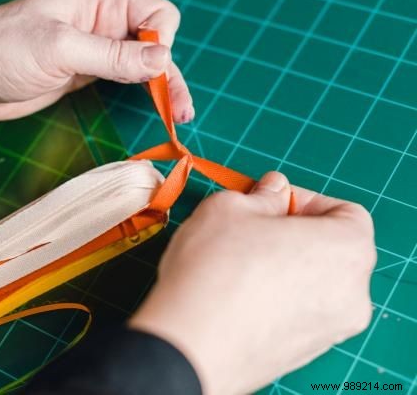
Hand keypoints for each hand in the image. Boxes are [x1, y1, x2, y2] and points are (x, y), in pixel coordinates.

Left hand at [0, 0, 193, 121]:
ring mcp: (99, 49)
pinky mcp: (90, 73)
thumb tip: (164, 60)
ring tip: (180, 114)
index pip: (156, 13)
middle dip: (170, 71)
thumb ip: (112, 56)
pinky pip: (127, 80)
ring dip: (164, 86)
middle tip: (181, 107)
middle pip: (157, 41)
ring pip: (145, 64)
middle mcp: (107, 21)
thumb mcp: (60, 48)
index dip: (160, 41)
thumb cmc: (5, 49)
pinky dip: (143, 93)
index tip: (151, 68)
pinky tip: (158, 107)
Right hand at [130, 172, 374, 394]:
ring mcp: (329, 330)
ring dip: (282, 264)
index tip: (269, 202)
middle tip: (249, 228)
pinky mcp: (302, 353)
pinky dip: (275, 296)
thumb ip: (262, 195)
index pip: (346, 213)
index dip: (304, 200)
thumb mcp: (231, 207)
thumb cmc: (215, 268)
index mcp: (348, 250)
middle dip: (292, 232)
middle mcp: (352, 294)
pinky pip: (297, 311)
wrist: (191, 344)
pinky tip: (235, 292)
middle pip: (330, 249)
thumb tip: (273, 191)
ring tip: (237, 262)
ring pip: (312, 282)